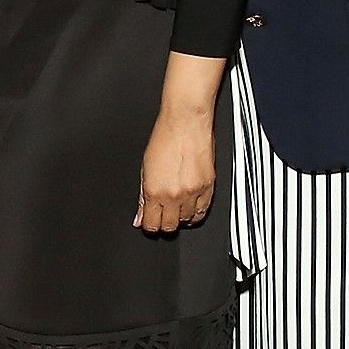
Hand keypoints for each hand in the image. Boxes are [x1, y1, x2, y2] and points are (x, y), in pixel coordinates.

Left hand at [135, 103, 216, 233]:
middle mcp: (173, 195)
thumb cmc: (164, 138)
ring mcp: (192, 192)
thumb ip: (142, 196)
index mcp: (154, 191)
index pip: (152, 225)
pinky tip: (190, 207)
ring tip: (176, 207)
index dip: (149, 225)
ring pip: (187, 221)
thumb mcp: (145, 167)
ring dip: (180, 217)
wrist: (186, 122)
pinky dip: (196, 213)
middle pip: (169, 227)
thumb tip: (140, 216)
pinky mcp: (208, 187)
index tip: (150, 221)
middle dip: (164, 224)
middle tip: (162, 214)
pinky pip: (203, 211)